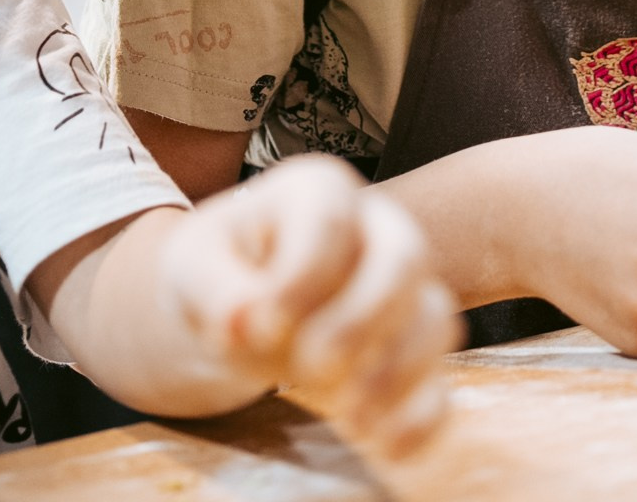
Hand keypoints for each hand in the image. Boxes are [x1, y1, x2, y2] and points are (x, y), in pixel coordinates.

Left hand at [158, 155, 458, 459]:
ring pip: (435, 315)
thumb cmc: (222, 269)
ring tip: (350, 414)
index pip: (329, 221)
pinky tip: (386, 445)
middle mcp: (375, 229)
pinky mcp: (408, 348)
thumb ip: (216, 288)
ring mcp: (401, 289)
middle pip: (405, 257)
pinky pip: (440, 378)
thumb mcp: (196, 266)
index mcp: (317, 192)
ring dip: (399, 369)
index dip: (301, 278)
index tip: (260, 325)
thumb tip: (242, 323)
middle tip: (311, 367)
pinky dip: (422, 415)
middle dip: (363, 318)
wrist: (242, 304)